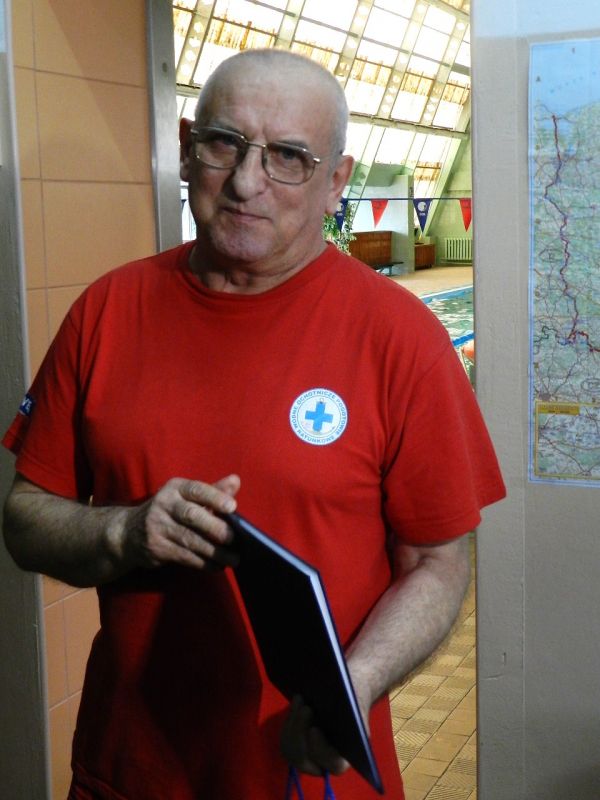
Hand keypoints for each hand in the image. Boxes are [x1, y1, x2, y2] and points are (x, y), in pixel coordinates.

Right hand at [115, 474, 240, 570]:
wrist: (128, 532)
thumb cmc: (169, 511)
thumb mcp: (186, 497)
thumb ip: (213, 491)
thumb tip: (236, 480)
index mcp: (175, 488)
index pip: (196, 490)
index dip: (215, 497)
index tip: (232, 506)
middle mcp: (164, 504)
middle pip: (192, 516)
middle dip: (214, 528)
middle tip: (233, 538)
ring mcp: (157, 527)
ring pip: (189, 540)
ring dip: (213, 552)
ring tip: (233, 559)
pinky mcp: (156, 548)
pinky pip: (184, 556)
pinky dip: (202, 563)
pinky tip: (217, 566)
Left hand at [280, 696, 349, 777]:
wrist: (348, 691)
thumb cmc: (354, 700)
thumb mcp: (356, 708)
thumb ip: (347, 718)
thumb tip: (335, 720)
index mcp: (346, 758)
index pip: (332, 764)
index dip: (320, 749)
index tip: (314, 729)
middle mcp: (325, 762)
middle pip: (304, 760)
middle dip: (301, 734)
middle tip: (307, 709)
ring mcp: (309, 754)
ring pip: (291, 750)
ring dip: (293, 725)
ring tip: (301, 701)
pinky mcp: (298, 742)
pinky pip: (286, 739)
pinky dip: (290, 719)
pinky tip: (297, 700)